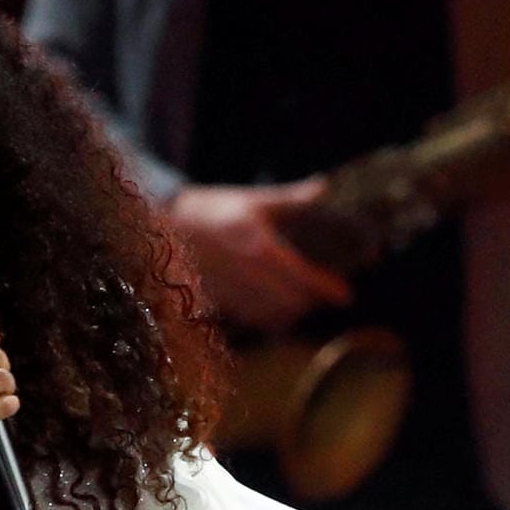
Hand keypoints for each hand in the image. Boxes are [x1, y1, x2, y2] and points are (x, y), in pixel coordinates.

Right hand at [167, 179, 351, 333]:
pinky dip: (270, 319)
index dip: (328, 288)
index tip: (346, 295)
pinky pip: (254, 321)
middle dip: (312, 301)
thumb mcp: (252, 200)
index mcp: (259, 246)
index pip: (303, 277)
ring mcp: (232, 292)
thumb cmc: (212, 209)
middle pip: (294, 302)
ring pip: (275, 317)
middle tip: (324, 293)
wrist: (164, 226)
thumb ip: (291, 199)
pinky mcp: (218, 304)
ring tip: (302, 301)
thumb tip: (324, 188)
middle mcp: (246, 274)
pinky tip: (275, 307)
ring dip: (293, 312)